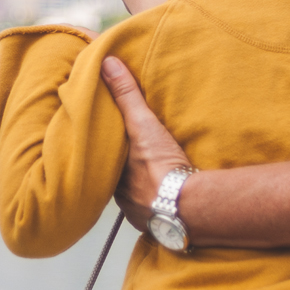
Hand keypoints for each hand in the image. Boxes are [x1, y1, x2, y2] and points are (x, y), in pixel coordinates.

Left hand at [101, 56, 193, 231]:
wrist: (189, 207)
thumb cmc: (161, 167)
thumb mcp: (142, 124)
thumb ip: (126, 95)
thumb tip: (107, 64)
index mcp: (111, 175)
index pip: (101, 159)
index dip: (104, 149)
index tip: (107, 140)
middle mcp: (121, 198)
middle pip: (117, 180)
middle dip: (122, 170)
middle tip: (130, 158)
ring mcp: (140, 214)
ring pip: (134, 197)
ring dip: (140, 189)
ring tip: (149, 177)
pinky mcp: (160, 224)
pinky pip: (154, 211)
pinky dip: (159, 203)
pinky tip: (166, 197)